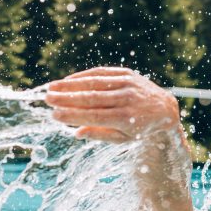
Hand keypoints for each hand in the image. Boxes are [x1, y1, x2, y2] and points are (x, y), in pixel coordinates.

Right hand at [45, 67, 179, 142]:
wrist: (163, 108)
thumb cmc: (140, 127)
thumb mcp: (124, 138)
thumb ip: (100, 135)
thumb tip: (76, 133)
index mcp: (126, 118)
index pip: (94, 116)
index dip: (73, 116)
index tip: (54, 115)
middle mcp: (127, 99)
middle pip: (92, 98)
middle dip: (67, 99)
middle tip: (46, 99)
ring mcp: (127, 84)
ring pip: (95, 83)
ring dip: (71, 85)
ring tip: (51, 88)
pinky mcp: (127, 74)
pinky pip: (102, 73)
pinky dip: (83, 76)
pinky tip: (68, 80)